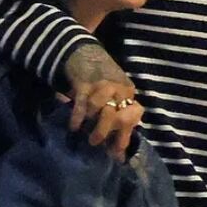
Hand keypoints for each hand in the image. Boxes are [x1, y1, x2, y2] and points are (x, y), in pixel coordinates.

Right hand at [64, 44, 137, 158]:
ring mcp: (102, 85)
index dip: (125, 136)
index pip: (133, 116)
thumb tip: (119, 152)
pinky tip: (74, 127)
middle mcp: (118, 88)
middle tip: (96, 144)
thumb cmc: (102, 78)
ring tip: (84, 132)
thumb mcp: (116, 92)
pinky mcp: (84, 83)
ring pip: (98, 111)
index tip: (116, 154)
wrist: (85, 52)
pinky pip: (82, 105)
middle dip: (105, 132)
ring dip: (90, 124)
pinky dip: (78, 118)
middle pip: (116, 116)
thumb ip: (118, 115)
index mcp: (128, 92)